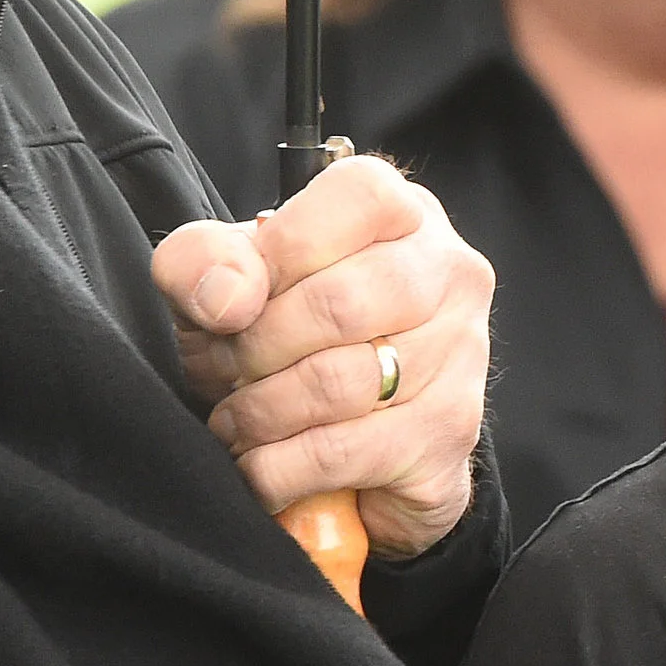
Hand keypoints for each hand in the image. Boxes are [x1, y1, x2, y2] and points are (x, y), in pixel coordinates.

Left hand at [153, 157, 495, 559]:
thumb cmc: (287, 336)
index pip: (357, 197)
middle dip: (253, 348)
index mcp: (404, 212)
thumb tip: (227, 298)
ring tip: (235, 420)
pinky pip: (341, 453)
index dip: (278, 254)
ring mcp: (463, 355)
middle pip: (339, 303)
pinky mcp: (448, 435)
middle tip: (221, 372)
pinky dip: (277, 468)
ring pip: (338, 384)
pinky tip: (260, 464)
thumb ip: (202, 262)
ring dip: (259, 413)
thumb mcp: (227, 281)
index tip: (236, 301)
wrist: (352, 441)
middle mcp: (451, 272)